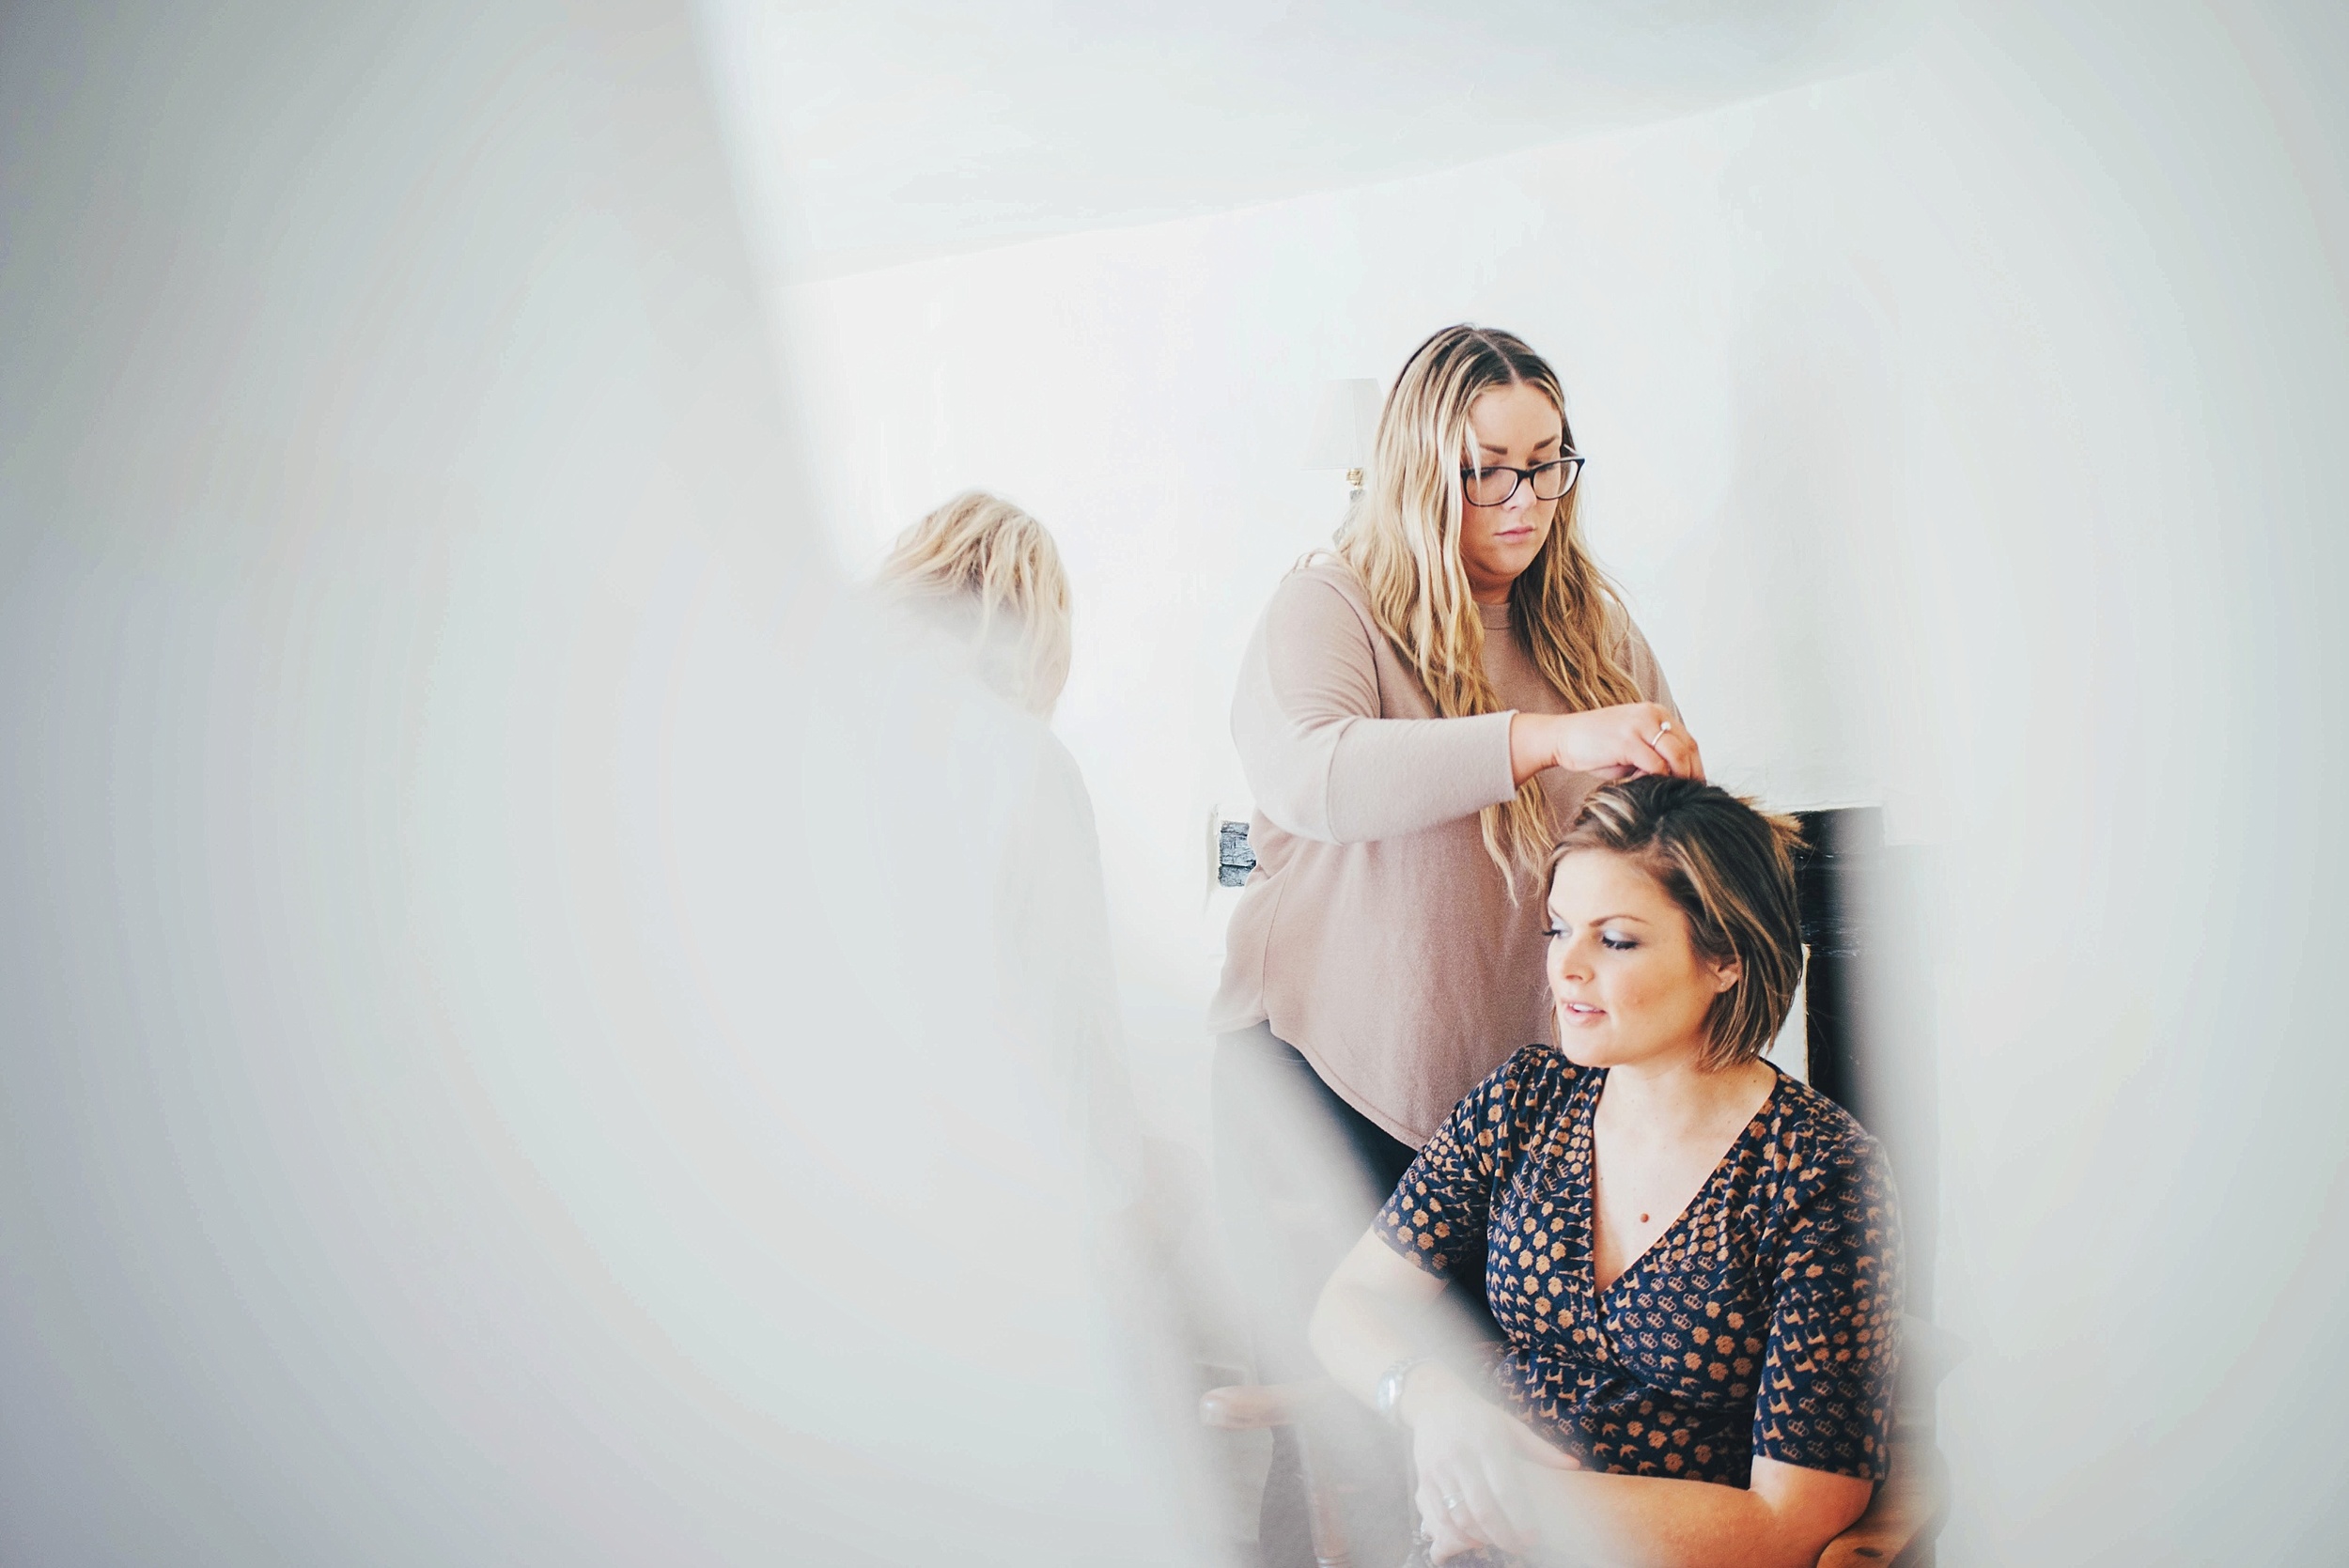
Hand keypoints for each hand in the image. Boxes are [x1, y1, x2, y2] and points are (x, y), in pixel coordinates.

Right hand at [1399, 1367, 1581, 1560]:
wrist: (1435, 1402)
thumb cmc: (1480, 1417)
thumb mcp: (1511, 1426)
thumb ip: (1541, 1450)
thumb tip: (1574, 1466)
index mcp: (1487, 1443)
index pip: (1505, 1490)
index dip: (1520, 1519)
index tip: (1534, 1538)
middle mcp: (1461, 1456)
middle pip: (1482, 1508)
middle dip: (1502, 1536)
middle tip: (1519, 1548)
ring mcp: (1440, 1468)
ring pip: (1459, 1515)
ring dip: (1480, 1537)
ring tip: (1499, 1543)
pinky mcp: (1424, 1478)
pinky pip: (1438, 1514)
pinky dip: (1456, 1533)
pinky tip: (1473, 1539)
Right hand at [1510, 704, 1702, 785]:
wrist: (1562, 738)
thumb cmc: (1595, 746)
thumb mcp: (1632, 746)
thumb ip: (1655, 754)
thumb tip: (1678, 778)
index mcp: (1655, 712)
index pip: (1688, 740)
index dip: (1695, 765)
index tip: (1695, 786)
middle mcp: (1651, 714)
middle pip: (1687, 747)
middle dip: (1692, 774)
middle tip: (1691, 796)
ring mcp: (1639, 725)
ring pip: (1677, 756)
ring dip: (1679, 779)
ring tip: (1673, 796)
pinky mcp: (1627, 740)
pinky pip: (1656, 765)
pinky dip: (1657, 780)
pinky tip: (1648, 789)